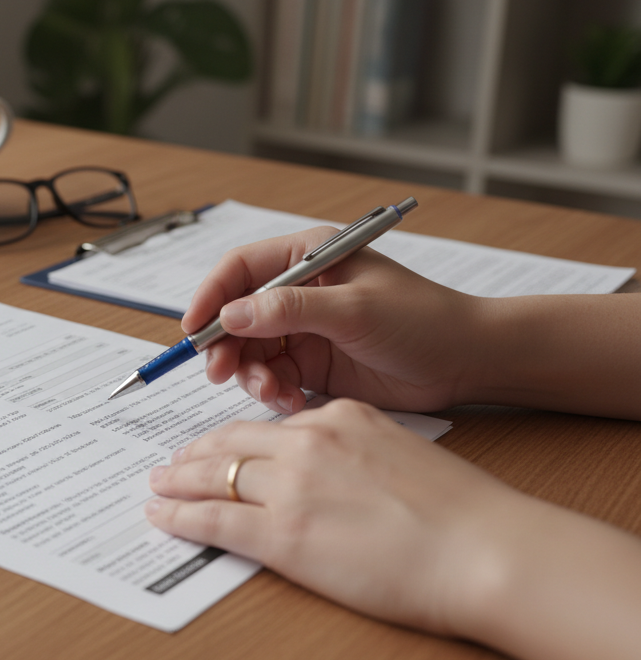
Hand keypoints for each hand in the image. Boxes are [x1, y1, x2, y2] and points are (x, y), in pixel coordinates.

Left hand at [147, 398, 640, 659]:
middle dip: (196, 453)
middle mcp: (310, 441)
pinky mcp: (283, 533)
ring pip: (215, 475)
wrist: (485, 550)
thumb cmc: (465, 516)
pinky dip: (179, 517)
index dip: (236, 437)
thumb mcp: (405, 454)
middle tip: (172, 464)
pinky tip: (161, 517)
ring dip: (178, 481)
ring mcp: (292, 486)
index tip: (219, 445)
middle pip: (232, 442)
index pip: (271, 424)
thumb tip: (336, 473)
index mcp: (341, 418)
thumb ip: (362, 452)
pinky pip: (213, 519)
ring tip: (158, 486)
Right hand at [184, 228, 481, 413]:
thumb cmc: (421, 320)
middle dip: (227, 346)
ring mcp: (305, 329)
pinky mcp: (313, 364)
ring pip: (251, 352)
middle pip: (236, 315)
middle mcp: (299, 291)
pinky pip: (274, 378)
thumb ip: (289, 309)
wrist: (466, 362)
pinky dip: (275, 392)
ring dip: (252, 375)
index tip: (193, 328)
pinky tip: (293, 402)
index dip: (211, 296)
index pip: (240, 269)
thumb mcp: (354, 309)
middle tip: (222, 373)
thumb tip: (231, 314)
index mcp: (309, 257)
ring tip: (274, 393)